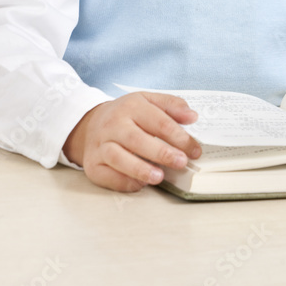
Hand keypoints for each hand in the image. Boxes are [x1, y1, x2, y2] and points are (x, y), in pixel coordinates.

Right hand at [63, 91, 200, 191]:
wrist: (91, 123)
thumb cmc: (126, 115)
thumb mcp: (148, 101)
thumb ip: (172, 105)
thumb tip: (192, 116)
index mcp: (131, 106)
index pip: (158, 121)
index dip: (179, 137)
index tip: (194, 150)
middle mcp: (113, 124)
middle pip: (137, 139)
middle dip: (161, 153)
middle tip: (181, 162)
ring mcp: (101, 145)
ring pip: (118, 158)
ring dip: (140, 169)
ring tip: (159, 177)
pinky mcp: (93, 164)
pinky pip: (107, 175)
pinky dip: (124, 181)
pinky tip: (139, 184)